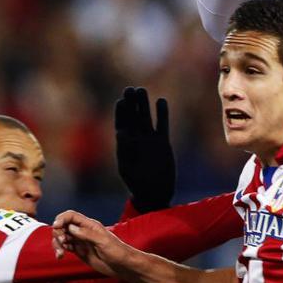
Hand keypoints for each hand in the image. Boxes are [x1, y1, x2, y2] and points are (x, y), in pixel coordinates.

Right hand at [52, 210, 133, 276]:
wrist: (122, 266)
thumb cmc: (117, 252)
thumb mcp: (102, 242)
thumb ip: (86, 234)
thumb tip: (71, 227)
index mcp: (90, 225)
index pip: (71, 216)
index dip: (62, 219)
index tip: (56, 227)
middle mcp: (83, 231)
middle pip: (64, 226)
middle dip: (58, 233)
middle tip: (62, 243)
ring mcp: (80, 241)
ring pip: (63, 237)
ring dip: (57, 243)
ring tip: (60, 253)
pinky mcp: (79, 251)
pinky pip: (65, 247)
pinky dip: (60, 250)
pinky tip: (60, 256)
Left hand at [115, 87, 175, 212]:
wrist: (155, 193)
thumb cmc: (137, 183)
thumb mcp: (128, 168)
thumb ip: (125, 150)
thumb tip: (120, 132)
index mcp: (124, 144)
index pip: (121, 123)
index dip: (121, 112)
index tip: (121, 101)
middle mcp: (136, 139)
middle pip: (133, 116)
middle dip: (131, 103)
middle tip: (129, 89)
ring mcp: (149, 139)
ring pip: (146, 117)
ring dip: (144, 104)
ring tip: (142, 90)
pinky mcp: (163, 142)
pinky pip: (162, 124)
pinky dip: (161, 113)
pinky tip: (161, 101)